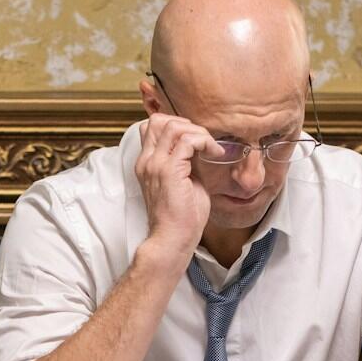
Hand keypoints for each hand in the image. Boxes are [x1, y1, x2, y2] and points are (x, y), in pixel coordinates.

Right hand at [133, 113, 219, 259]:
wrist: (172, 240)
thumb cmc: (180, 218)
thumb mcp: (183, 182)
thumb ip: (186, 162)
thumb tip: (200, 147)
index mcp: (147, 163)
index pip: (152, 127)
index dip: (176, 125)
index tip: (196, 141)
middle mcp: (147, 161)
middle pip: (159, 120)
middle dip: (186, 124)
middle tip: (203, 141)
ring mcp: (156, 164)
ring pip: (174, 126)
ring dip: (197, 132)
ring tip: (210, 148)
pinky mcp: (169, 170)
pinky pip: (188, 140)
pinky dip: (205, 142)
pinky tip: (214, 154)